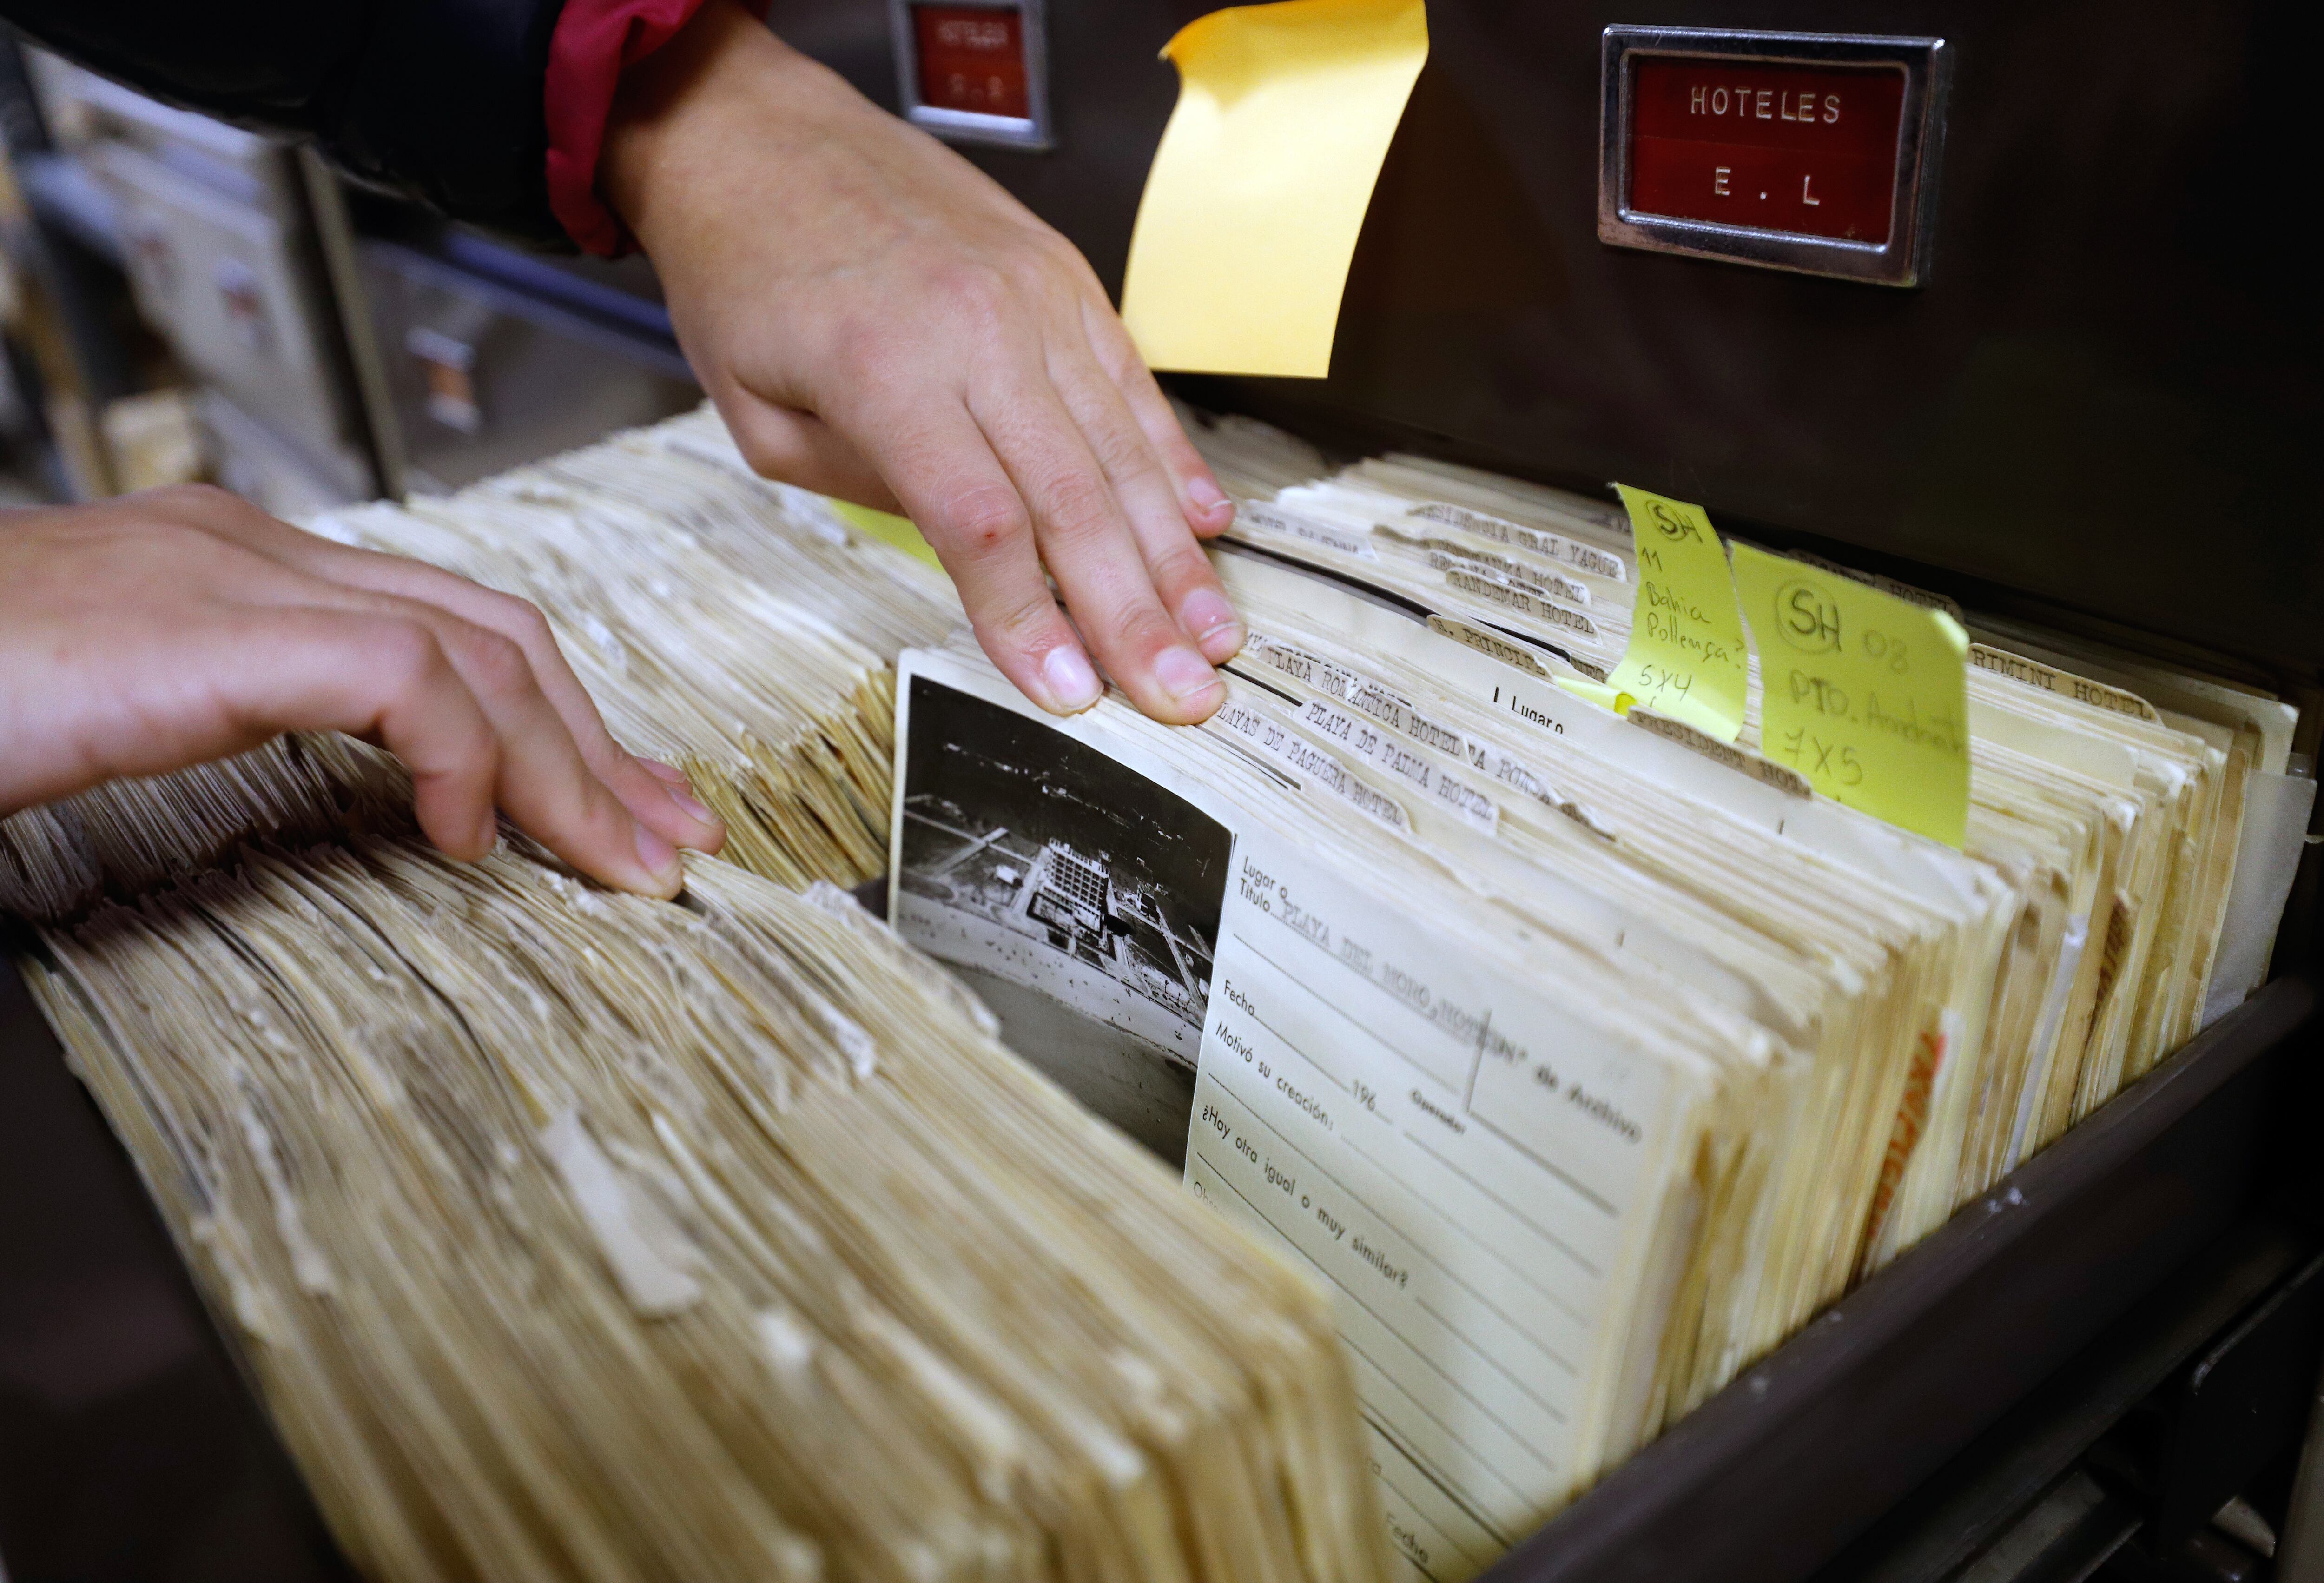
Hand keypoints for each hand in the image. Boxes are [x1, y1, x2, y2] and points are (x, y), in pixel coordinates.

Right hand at [0, 487, 724, 897]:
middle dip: (596, 742)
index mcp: (240, 568)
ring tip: (615, 859)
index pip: (448, 626)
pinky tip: (464, 840)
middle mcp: (258, 553)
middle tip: (664, 836)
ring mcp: (239, 579)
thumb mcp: (132, 711)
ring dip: (566, 765)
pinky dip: (460, 759)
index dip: (550, 719)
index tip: (608, 805)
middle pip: (496, 632)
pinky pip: (404, 680)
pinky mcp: (219, 627)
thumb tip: (362, 793)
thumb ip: (246, 722)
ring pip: (479, 652)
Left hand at [602, 0, 1242, 724]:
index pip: (981, 524)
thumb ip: (861, 491)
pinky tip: (1207, 527)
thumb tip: (969, 549)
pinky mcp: (1064, 279)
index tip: (1071, 693)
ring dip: (1174, 556)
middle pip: (1073, 499)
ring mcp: (1035, 299)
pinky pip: (1133, 383)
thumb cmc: (747, 273)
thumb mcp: (757, 412)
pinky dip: (1173, 462)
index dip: (1031, 617)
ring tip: (1213, 637)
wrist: (761, 133)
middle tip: (1182, 697)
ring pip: (1121, 450)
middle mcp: (978, 331)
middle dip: (1133, 613)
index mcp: (885, 372)